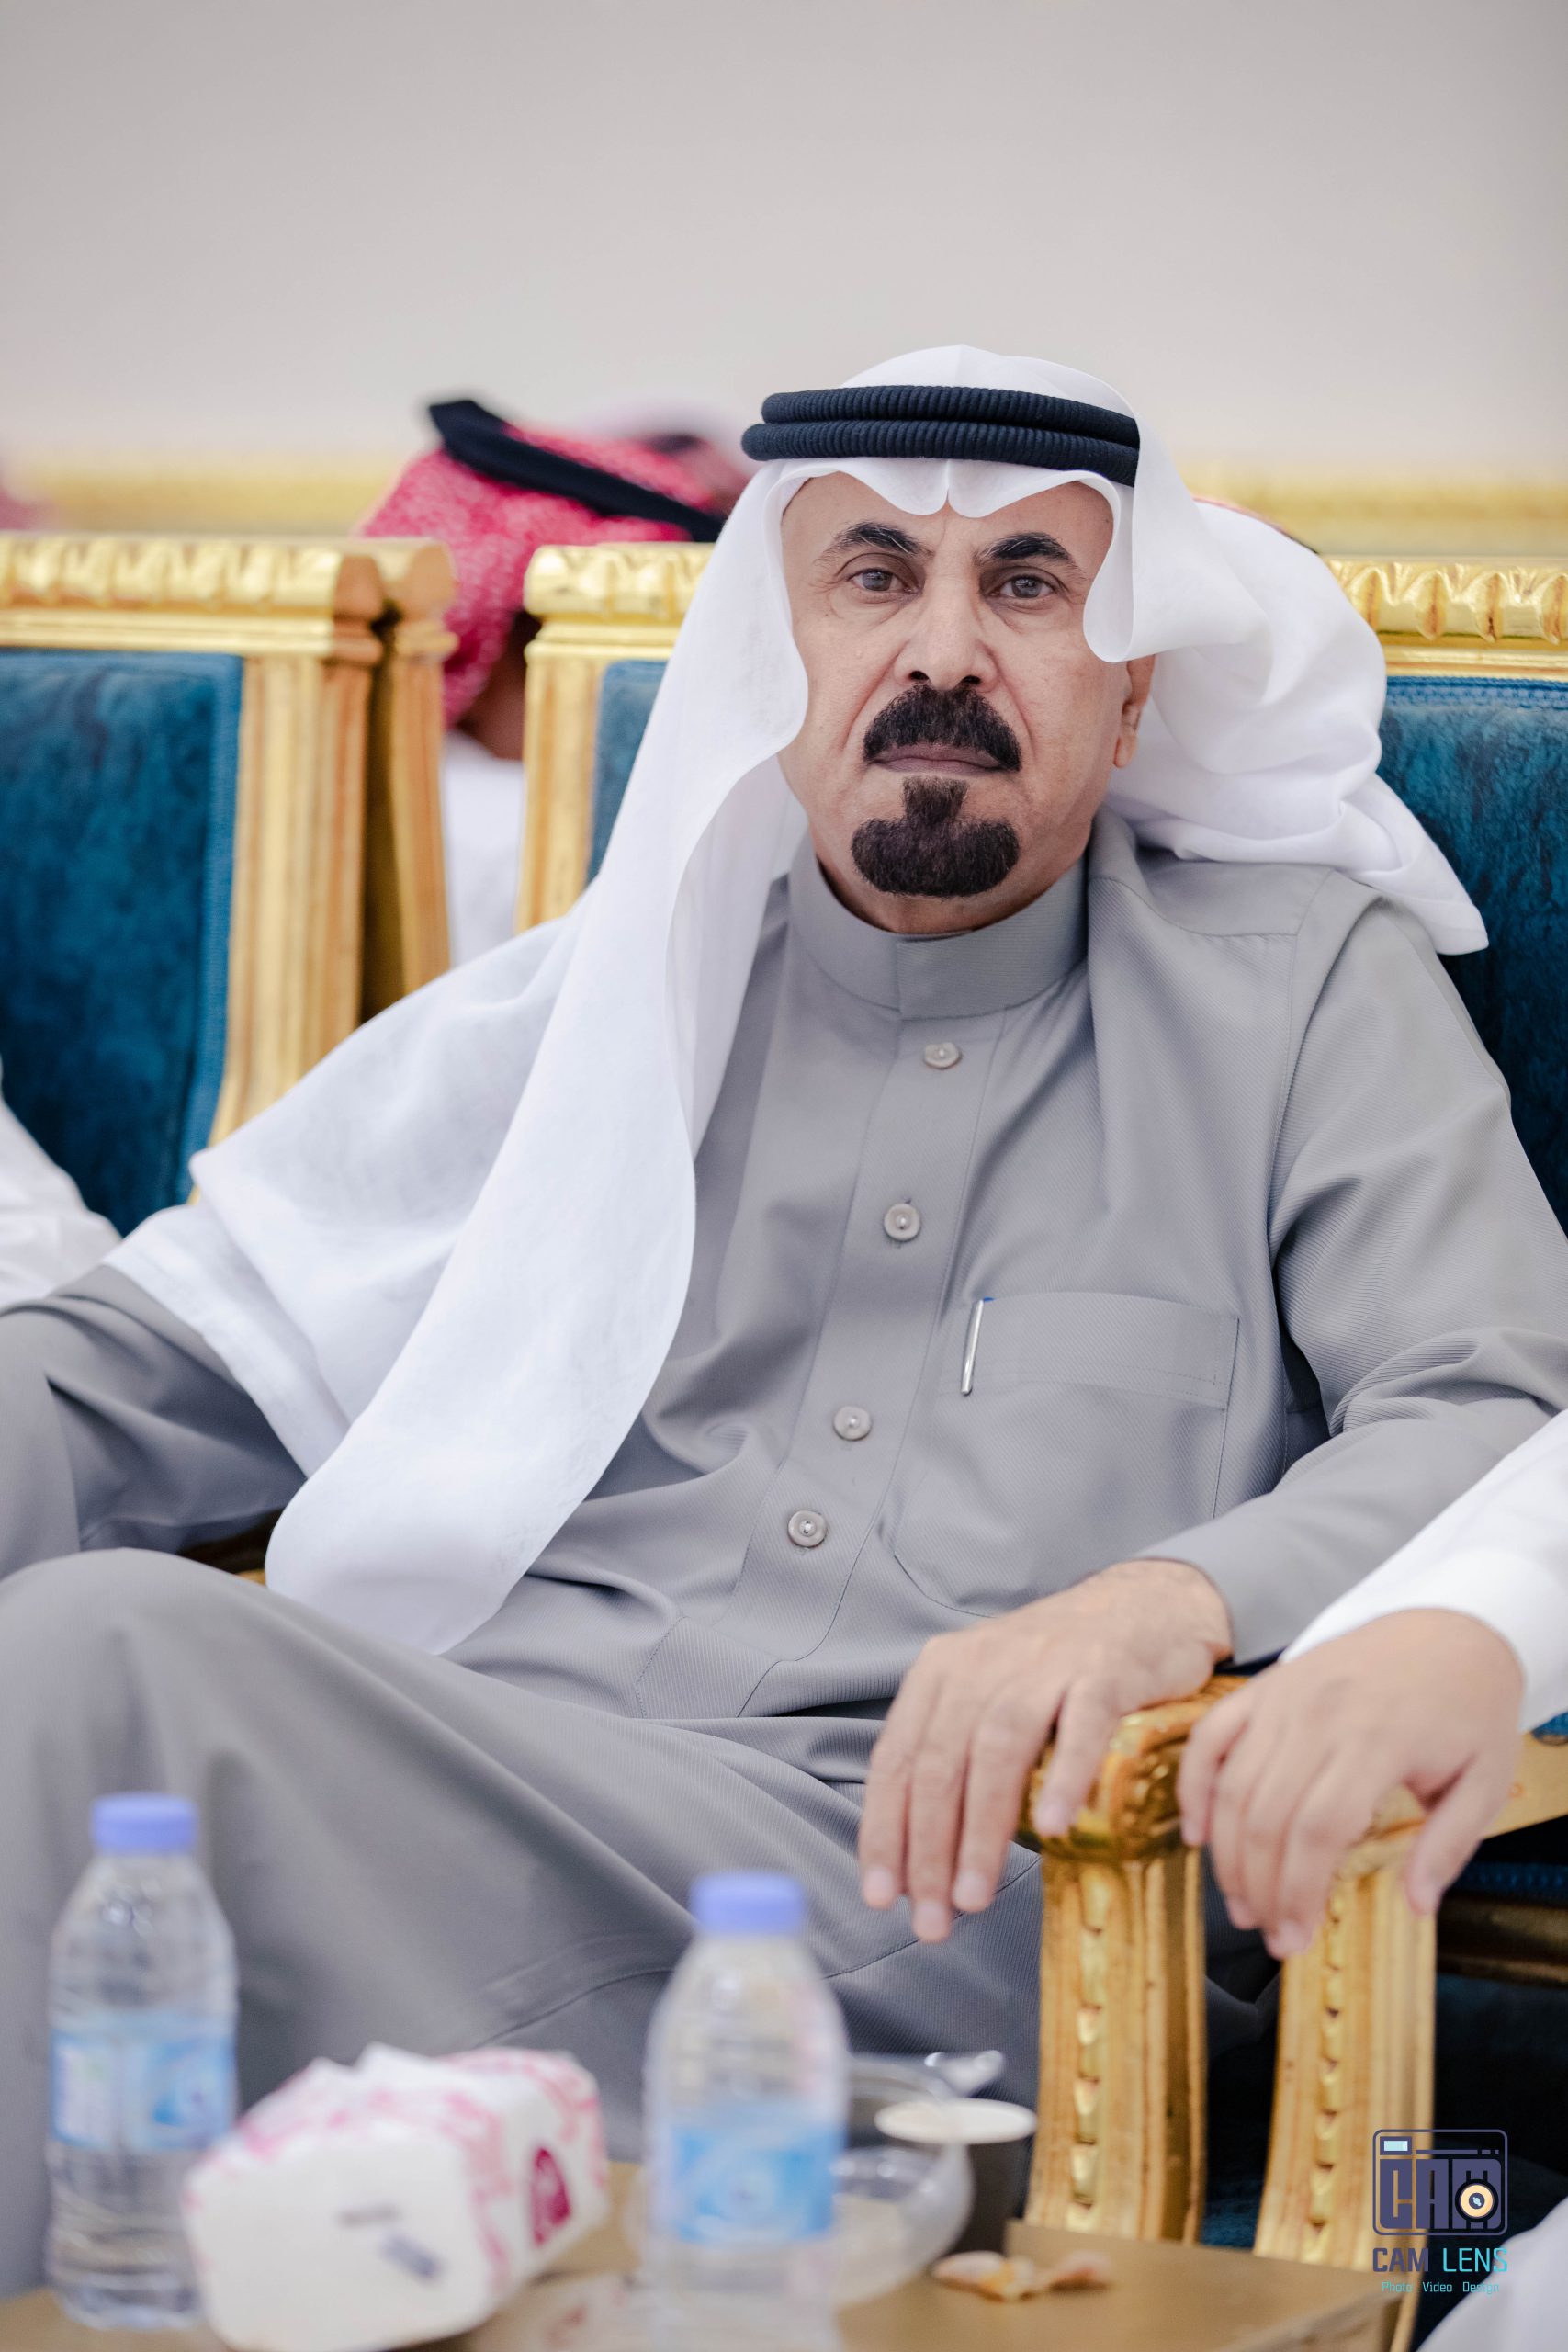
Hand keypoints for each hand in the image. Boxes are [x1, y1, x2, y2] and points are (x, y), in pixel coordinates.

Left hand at [859, 1558, 1231, 1941]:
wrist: (1145, 1605)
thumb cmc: (1057, 1668)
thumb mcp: (988, 1693)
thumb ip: (955, 1757)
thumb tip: (922, 1856)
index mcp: (943, 1673)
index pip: (899, 1759)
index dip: (885, 1831)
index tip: (884, 1896)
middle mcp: (984, 1663)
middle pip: (942, 1763)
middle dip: (929, 1849)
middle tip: (933, 1918)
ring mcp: (1045, 1664)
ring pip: (997, 1750)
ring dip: (981, 1830)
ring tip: (975, 1894)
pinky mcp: (1105, 1671)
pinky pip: (1081, 1726)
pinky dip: (1064, 1776)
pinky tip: (1053, 1827)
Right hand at [1178, 1610, 1523, 1957]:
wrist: (1450, 1624)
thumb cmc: (1469, 1705)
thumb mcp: (1485, 1779)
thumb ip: (1450, 1845)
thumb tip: (1417, 1904)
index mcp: (1377, 1740)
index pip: (1319, 1829)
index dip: (1299, 1891)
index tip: (1297, 1937)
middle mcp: (1320, 1715)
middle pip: (1267, 1815)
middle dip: (1260, 1887)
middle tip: (1270, 1934)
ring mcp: (1285, 1697)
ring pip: (1234, 1785)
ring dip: (1228, 1854)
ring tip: (1241, 1902)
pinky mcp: (1265, 1686)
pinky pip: (1211, 1736)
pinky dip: (1194, 1786)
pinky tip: (1196, 1833)